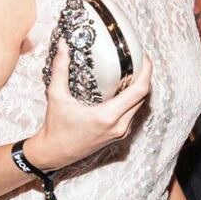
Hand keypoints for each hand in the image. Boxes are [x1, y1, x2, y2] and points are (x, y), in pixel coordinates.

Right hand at [24, 40, 151, 170]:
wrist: (53, 153)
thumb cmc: (55, 128)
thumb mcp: (56, 96)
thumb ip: (60, 69)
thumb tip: (63, 46)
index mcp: (107, 116)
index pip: (139, 91)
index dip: (146, 72)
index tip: (143, 57)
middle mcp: (118, 125)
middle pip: (143, 97)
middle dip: (144, 76)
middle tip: (138, 59)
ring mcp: (120, 132)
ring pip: (140, 106)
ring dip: (139, 88)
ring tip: (133, 70)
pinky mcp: (119, 135)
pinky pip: (133, 114)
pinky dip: (133, 100)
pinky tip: (124, 88)